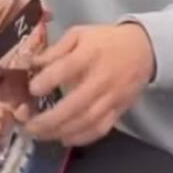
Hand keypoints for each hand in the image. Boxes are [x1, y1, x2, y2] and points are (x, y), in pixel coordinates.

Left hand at [26, 23, 154, 145]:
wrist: (143, 50)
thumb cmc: (106, 41)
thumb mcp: (80, 34)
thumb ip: (56, 50)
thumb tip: (33, 65)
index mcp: (91, 53)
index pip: (68, 67)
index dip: (48, 80)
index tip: (32, 89)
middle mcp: (102, 78)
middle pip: (76, 104)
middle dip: (50, 119)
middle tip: (29, 125)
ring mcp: (112, 97)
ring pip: (86, 121)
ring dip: (61, 131)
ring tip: (41, 135)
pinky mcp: (119, 110)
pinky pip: (100, 129)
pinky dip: (81, 137)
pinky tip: (64, 138)